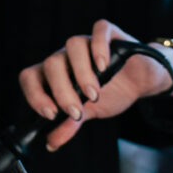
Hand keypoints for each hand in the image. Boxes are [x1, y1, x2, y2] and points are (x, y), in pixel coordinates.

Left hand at [18, 22, 172, 152]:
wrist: (141, 82)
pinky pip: (100, 30)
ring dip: (81, 72)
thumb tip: (51, 143)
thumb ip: (70, 125)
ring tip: (93, 93)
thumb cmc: (111, 93)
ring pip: (73, 45)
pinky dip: (99, 46)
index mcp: (55, 75)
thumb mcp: (88, 113)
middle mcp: (67, 56)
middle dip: (62, 91)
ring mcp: (87, 43)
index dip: (35, 95)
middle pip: (52, 63)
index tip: (50, 114)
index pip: (31, 77)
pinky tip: (103, 65)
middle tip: (76, 110)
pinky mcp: (110, 34)